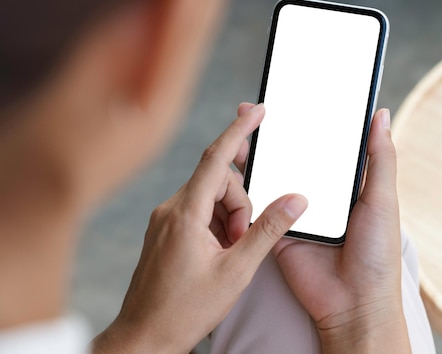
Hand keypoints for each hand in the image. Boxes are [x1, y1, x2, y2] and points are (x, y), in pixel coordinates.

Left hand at [93, 103, 307, 353]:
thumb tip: (295, 200)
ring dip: (229, 219)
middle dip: (240, 205)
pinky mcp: (165, 231)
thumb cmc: (185, 309)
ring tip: (228, 255)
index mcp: (186, 213)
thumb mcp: (237, 271)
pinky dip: (216, 226)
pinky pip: (198, 212)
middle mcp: (171, 209)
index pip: (217, 158)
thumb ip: (268, 230)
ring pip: (210, 198)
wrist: (145, 338)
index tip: (257, 111)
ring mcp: (166, 220)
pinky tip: (218, 253)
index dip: (240, 131)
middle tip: (241, 241)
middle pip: (219, 182)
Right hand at [239, 103, 410, 352]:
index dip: (308, 121)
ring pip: (272, 177)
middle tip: (256, 109)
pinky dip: (248, 188)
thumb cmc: (377, 253)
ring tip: (241, 131)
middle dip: (275, 134)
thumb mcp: (384, 199)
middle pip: (293, 157)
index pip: (324, 145)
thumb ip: (380, 158)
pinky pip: (260, 206)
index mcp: (344, 184)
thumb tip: (380, 114)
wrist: (354, 304)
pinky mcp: (277, 230)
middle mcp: (318, 194)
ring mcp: (295, 211)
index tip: (291, 98)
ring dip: (257, 155)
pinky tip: (237, 166)